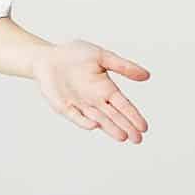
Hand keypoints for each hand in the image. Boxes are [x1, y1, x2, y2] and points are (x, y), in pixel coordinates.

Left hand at [31, 40, 149, 144]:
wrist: (48, 57)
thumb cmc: (75, 55)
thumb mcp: (101, 56)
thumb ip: (123, 66)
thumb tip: (147, 76)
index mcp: (106, 89)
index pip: (124, 106)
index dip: (134, 116)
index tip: (143, 127)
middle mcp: (96, 100)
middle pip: (114, 116)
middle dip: (126, 127)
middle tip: (137, 139)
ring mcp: (81, 106)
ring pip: (99, 120)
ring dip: (110, 129)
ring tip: (122, 137)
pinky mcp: (65, 108)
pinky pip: (76, 117)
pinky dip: (85, 121)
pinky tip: (95, 125)